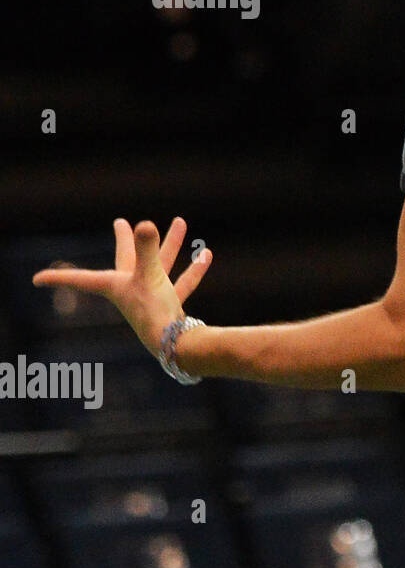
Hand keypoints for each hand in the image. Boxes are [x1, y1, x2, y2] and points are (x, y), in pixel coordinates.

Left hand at [32, 218, 212, 354]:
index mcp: (116, 287)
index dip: (59, 277)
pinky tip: (205, 254)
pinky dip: (193, 269)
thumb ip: (147, 250)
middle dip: (125, 240)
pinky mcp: (171, 306)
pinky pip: (182, 282)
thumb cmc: (155, 312)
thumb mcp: (150, 276)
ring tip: (180, 222)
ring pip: (160, 265)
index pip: (82, 279)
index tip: (36, 280)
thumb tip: (145, 224)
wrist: (177, 345)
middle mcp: (131, 291)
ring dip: (170, 245)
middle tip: (120, 223)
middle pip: (127, 259)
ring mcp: (152, 298)